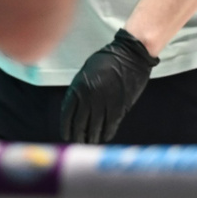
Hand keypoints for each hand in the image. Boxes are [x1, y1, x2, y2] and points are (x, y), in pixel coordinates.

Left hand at [60, 29, 157, 143]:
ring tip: (91, 142)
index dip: (66, 127)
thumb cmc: (108, 60)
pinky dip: (106, 134)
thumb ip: (79, 90)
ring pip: (94, 128)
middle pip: (79, 124)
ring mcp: (104, 103)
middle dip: (78, 136)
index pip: (67, 114)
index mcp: (78, 87)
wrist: (130, 55)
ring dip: (91, 138)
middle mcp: (89, 97)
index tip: (66, 135)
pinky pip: (110, 126)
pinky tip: (104, 137)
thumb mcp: (86, 72)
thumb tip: (75, 108)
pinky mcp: (119, 107)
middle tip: (79, 142)